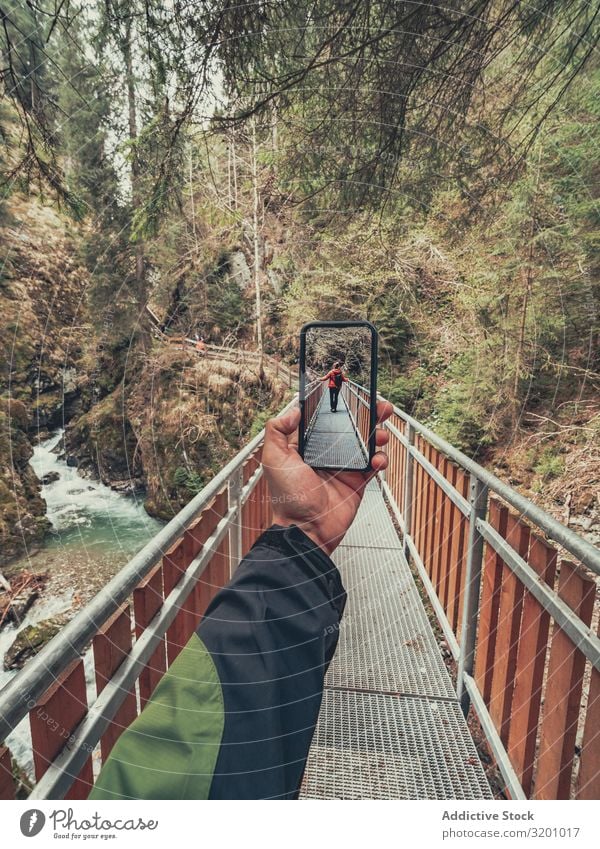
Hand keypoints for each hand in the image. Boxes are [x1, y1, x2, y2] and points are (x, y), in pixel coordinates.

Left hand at [261, 400, 392, 554]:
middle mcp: (326, 454)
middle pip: (350, 429)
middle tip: (378, 407)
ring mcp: (343, 467)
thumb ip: (277, 431)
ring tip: (380, 434)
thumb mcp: (273, 459)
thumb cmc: (287, 499)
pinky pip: (373, 465)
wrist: (307, 529)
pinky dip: (380, 459)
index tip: (350, 395)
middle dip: (366, 416)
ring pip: (365, 444)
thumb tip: (293, 410)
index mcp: (307, 447)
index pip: (325, 420)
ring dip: (376, 435)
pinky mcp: (357, 482)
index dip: (338, 408)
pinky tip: (377, 459)